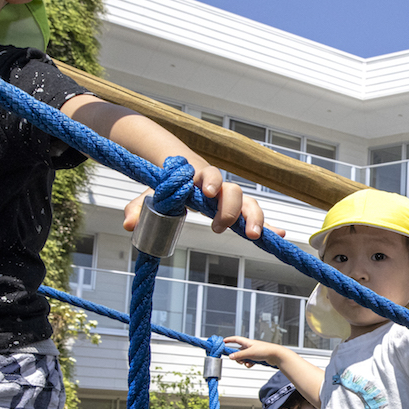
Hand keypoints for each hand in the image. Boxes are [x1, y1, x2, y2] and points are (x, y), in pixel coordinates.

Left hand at [121, 167, 275, 240]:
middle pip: (234, 191)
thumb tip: (128, 224)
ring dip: (254, 218)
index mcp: (200, 177)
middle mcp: (219, 186)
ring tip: (253, 236)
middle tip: (221, 226)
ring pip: (249, 202)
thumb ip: (139, 206)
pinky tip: (280, 234)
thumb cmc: (168, 184)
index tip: (206, 193)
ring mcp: (229, 198)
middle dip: (232, 208)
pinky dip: (268, 225)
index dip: (211, 182)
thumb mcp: (151, 194)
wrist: (180, 172)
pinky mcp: (235, 210)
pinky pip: (254, 217)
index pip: (210, 174)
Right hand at [223, 335, 281, 366]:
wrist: (275, 355)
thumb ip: (239, 355)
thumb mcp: (249, 353)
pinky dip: (249, 363)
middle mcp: (250, 346)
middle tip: (238, 360)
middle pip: (239, 351)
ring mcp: (253, 352)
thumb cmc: (264, 350)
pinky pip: (249, 361)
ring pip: (244, 357)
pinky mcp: (257, 357)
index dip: (229, 340)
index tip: (223, 342)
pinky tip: (252, 365)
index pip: (235, 339)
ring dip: (244, 361)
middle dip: (237, 356)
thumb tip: (231, 356)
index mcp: (247, 342)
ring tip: (247, 363)